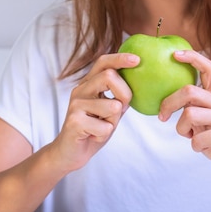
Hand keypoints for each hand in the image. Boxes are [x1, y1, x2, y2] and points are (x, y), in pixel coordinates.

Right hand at [53, 53, 138, 171]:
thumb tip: (140, 82)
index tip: (137, 60)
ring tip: (102, 127)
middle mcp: (80, 90)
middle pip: (109, 76)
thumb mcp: (110, 110)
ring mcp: (75, 105)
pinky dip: (105, 134)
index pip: (103, 62)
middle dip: (125, 94)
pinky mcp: (74, 121)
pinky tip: (93, 136)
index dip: (120, 59)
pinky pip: (105, 126)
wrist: (70, 153)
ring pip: (112, 106)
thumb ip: (120, 96)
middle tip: (122, 109)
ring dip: (114, 121)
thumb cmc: (93, 129)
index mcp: (89, 84)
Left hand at [159, 50, 210, 177]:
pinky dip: (194, 146)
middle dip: (169, 104)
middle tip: (162, 117)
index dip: (192, 58)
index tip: (175, 54)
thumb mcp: (203, 119)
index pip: (208, 68)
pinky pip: (198, 139)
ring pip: (190, 115)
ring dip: (181, 129)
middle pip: (189, 91)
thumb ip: (191, 107)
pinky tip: (202, 147)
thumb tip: (165, 103)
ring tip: (190, 136)